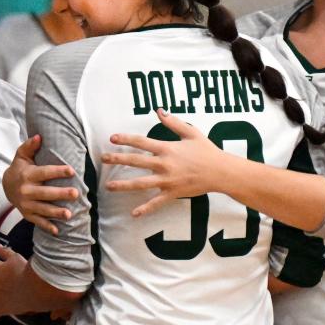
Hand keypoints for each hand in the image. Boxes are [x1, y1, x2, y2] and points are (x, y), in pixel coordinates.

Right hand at [3, 135, 77, 235]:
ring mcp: (26, 204)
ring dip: (56, 212)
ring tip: (69, 214)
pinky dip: (47, 226)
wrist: (5, 186)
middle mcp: (26, 191)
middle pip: (45, 193)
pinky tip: (58, 230)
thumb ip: (30, 146)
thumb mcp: (22, 156)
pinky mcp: (27, 214)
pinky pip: (38, 221)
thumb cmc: (20, 168)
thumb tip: (39, 136)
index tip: (71, 170)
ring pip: (43, 209)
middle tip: (76, 193)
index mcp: (28, 175)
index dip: (58, 171)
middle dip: (61, 194)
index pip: (44, 173)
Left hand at [103, 109, 225, 216]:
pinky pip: (156, 202)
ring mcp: (167, 180)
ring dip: (123, 184)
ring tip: (109, 186)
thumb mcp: (191, 132)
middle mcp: (164, 164)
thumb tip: (159, 110)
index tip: (112, 138)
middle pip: (136, 161)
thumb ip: (173, 122)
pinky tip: (133, 213)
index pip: (141, 142)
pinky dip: (145, 209)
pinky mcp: (173, 193)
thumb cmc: (207, 151)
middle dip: (118, 159)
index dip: (126, 139)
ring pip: (140, 183)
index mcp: (167, 148)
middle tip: (103, 159)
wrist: (220, 172)